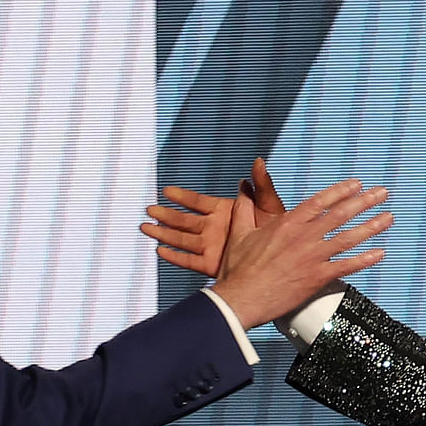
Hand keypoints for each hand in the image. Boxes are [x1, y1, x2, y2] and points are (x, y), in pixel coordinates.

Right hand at [145, 158, 287, 276]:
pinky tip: (160, 251)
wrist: (280, 258)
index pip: (197, 202)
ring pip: (181, 239)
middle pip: (184, 220)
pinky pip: (189, 260)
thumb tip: (258, 162)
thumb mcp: (270, 205)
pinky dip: (175, 256)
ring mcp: (210, 246)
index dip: (182, 197)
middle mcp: (213, 228)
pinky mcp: (211, 264)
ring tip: (145, 228)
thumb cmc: (277, 230)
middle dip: (166, 215)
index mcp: (223, 211)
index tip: (166, 191)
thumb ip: (262, 186)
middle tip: (149, 209)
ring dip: (163, 233)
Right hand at [209, 178, 391, 327]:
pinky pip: (346, 267)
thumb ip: (244, 208)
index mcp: (287, 223)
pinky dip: (364, 260)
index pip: (320, 201)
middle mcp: (304, 236)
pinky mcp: (317, 278)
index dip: (341, 191)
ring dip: (371, 226)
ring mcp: (313, 257)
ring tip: (388, 218)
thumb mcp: (240, 233)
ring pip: (348, 238)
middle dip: (364, 202)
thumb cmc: (239, 269)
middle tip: (381, 193)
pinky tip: (380, 253)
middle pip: (340, 215)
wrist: (242, 298)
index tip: (357, 185)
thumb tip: (242, 189)